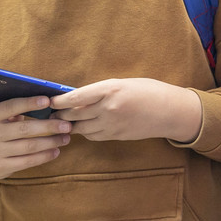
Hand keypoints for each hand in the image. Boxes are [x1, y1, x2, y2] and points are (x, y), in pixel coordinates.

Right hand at [0, 96, 71, 181]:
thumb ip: (14, 111)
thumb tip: (45, 103)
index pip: (11, 107)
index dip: (30, 103)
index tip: (48, 100)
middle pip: (25, 129)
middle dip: (49, 126)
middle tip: (67, 124)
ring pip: (29, 146)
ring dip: (51, 142)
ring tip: (66, 138)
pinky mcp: (1, 167)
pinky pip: (27, 161)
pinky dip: (44, 156)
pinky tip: (55, 151)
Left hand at [51, 78, 199, 142]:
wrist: (170, 111)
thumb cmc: (149, 91)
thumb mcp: (124, 83)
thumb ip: (102, 90)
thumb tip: (80, 97)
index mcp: (110, 89)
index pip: (76, 97)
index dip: (60, 101)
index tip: (50, 101)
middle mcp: (109, 108)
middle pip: (75, 115)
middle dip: (60, 115)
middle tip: (51, 114)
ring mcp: (112, 125)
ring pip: (81, 128)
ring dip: (71, 126)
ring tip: (63, 122)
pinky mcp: (116, 136)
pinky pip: (93, 136)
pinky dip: (85, 132)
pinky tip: (83, 128)